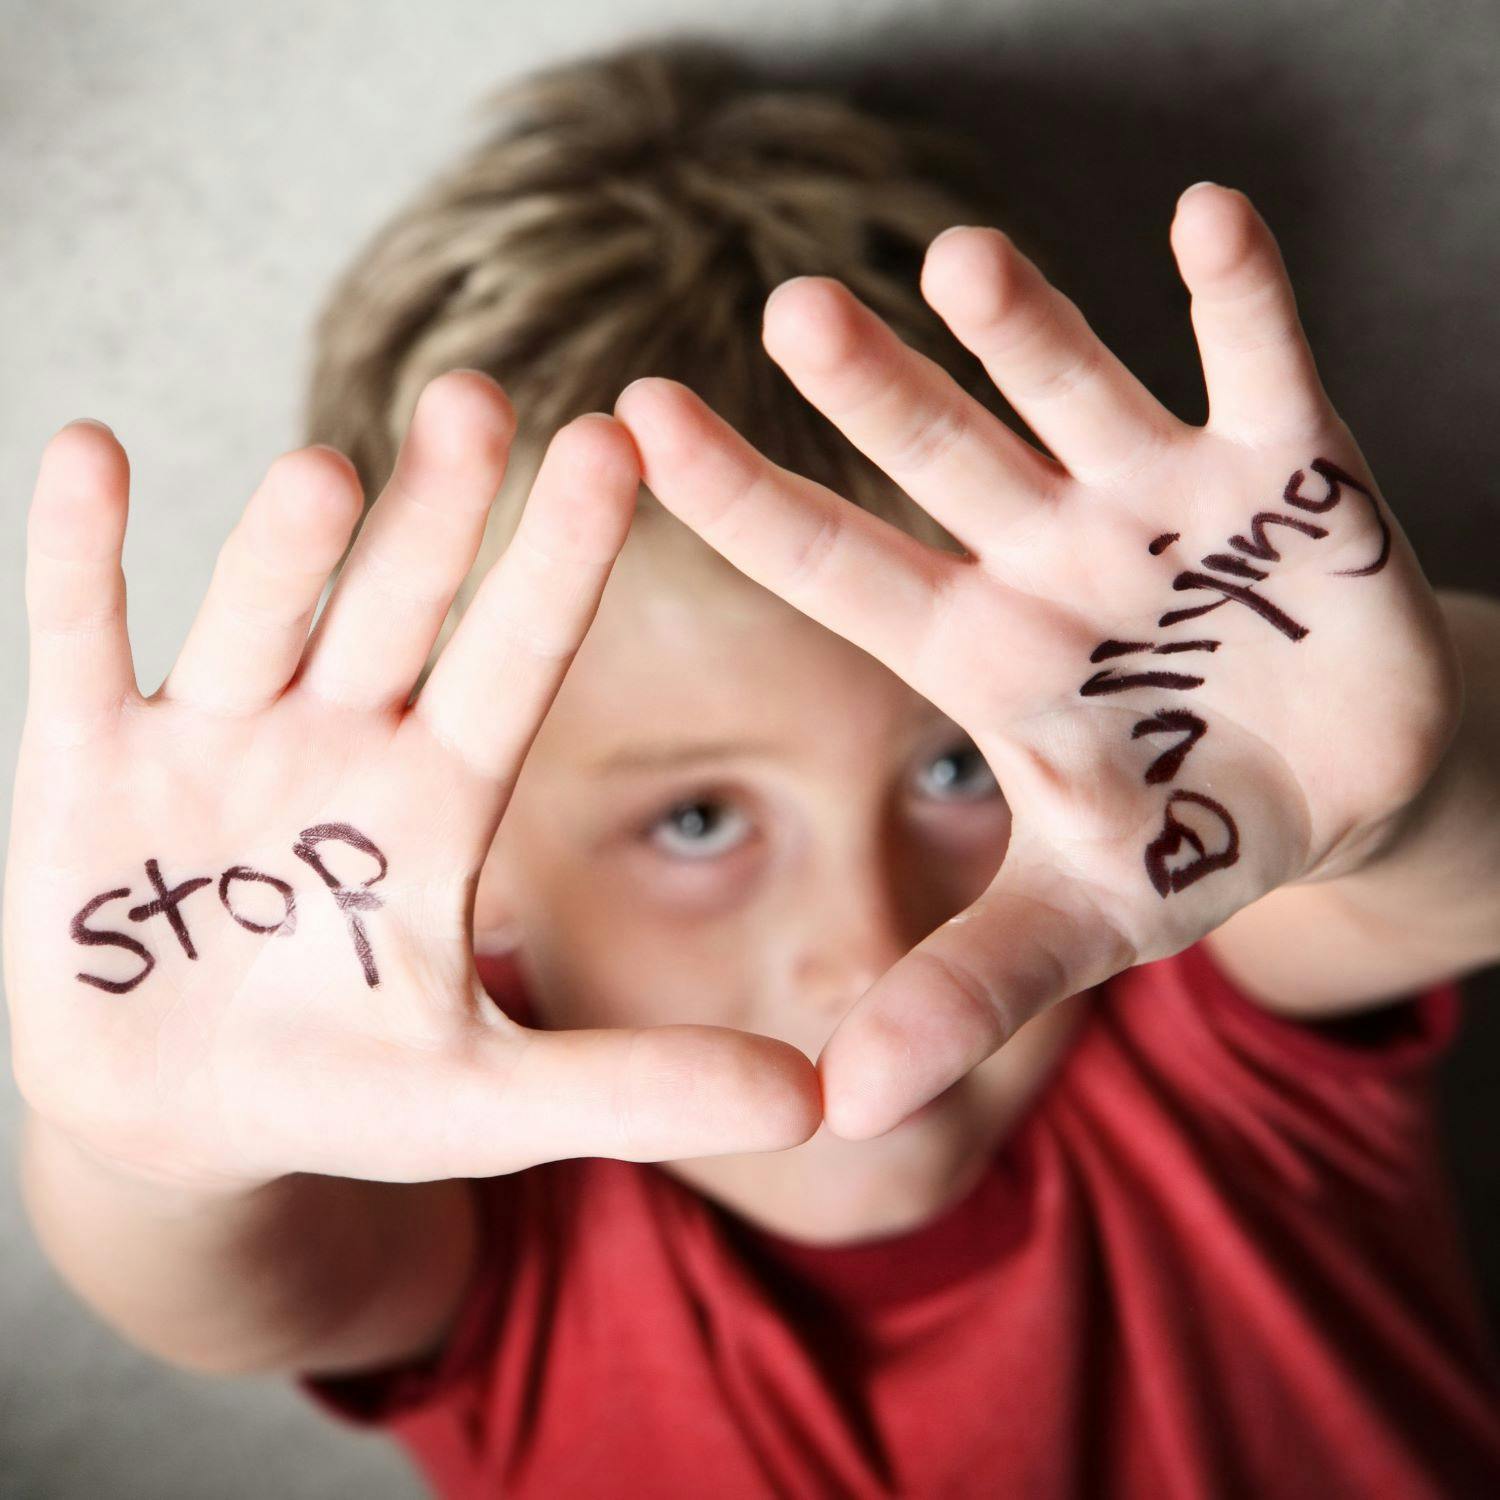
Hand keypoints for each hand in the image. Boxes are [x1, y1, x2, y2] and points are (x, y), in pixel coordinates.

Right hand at [5, 372, 818, 1192]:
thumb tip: (820, 1104)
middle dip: (438, 518)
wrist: (182, 1118)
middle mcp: (340, 741)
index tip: (621, 446)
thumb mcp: (493, 1102)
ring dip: (286, 551)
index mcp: (442, 798)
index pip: (517, 662)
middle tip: (485, 402)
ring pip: (257, 620)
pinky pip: (81, 643)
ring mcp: (212, 742)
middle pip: (398, 612)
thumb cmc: (346, 1087)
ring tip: (328, 470)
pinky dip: (81, 558)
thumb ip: (642, 1089)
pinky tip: (89, 451)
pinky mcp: (83, 763)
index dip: (562, 564)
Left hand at [613, 182, 1461, 1139]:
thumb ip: (966, 992)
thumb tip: (843, 1115)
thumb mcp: (1082, 919)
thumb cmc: (1190, 836)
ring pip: (1076, 395)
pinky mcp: (1295, 472)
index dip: (742, 503)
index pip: (836, 567)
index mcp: (981, 649)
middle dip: (874, 395)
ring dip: (1026, 332)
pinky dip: (1242, 295)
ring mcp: (1166, 503)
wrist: (1342, 786)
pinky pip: (1264, 362)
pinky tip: (1206, 218)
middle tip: (785, 315)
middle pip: (942, 461)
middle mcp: (1050, 554)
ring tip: (959, 262)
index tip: (634, 421)